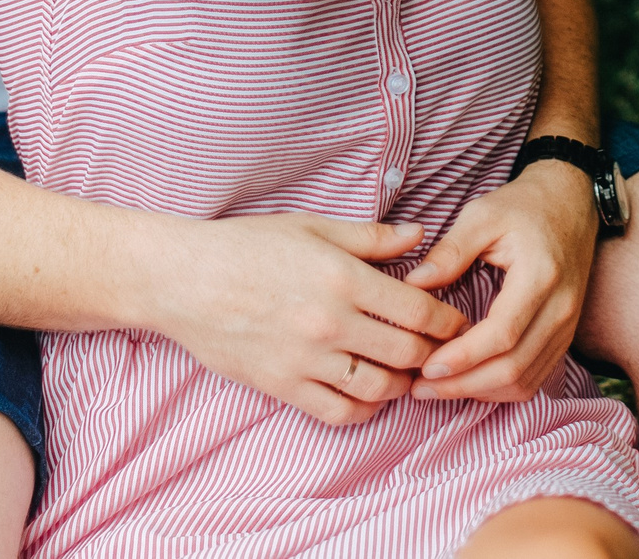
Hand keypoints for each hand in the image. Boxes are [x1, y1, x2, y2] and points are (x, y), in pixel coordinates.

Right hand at [143, 213, 468, 424]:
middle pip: (407, 352)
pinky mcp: (282, 386)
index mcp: (342, 278)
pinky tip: (370, 393)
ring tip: (408, 372)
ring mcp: (305, 359)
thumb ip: (370, 238)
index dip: (448, 320)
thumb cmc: (247, 246)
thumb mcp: (312, 227)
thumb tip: (420, 235)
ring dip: (402, 384)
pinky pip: (339, 412)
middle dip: (433, 353)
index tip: (456, 321)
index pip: (418, 310)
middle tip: (441, 350)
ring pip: (379, 388)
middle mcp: (329, 323)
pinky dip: (364, 409)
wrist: (182, 280)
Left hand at [403, 162, 599, 401]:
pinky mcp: (565, 335)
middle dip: (464, 385)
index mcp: (541, 276)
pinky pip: (535, 377)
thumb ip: (450, 250)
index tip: (426, 367)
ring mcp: (567, 325)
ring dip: (480, 392)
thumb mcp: (483, 215)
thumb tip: (414, 285)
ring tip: (438, 388)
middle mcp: (561, 307)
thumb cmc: (525, 206)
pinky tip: (469, 381)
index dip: (463, 357)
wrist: (572, 202)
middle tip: (421, 387)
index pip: (503, 333)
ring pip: (525, 380)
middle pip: (514, 367)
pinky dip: (500, 388)